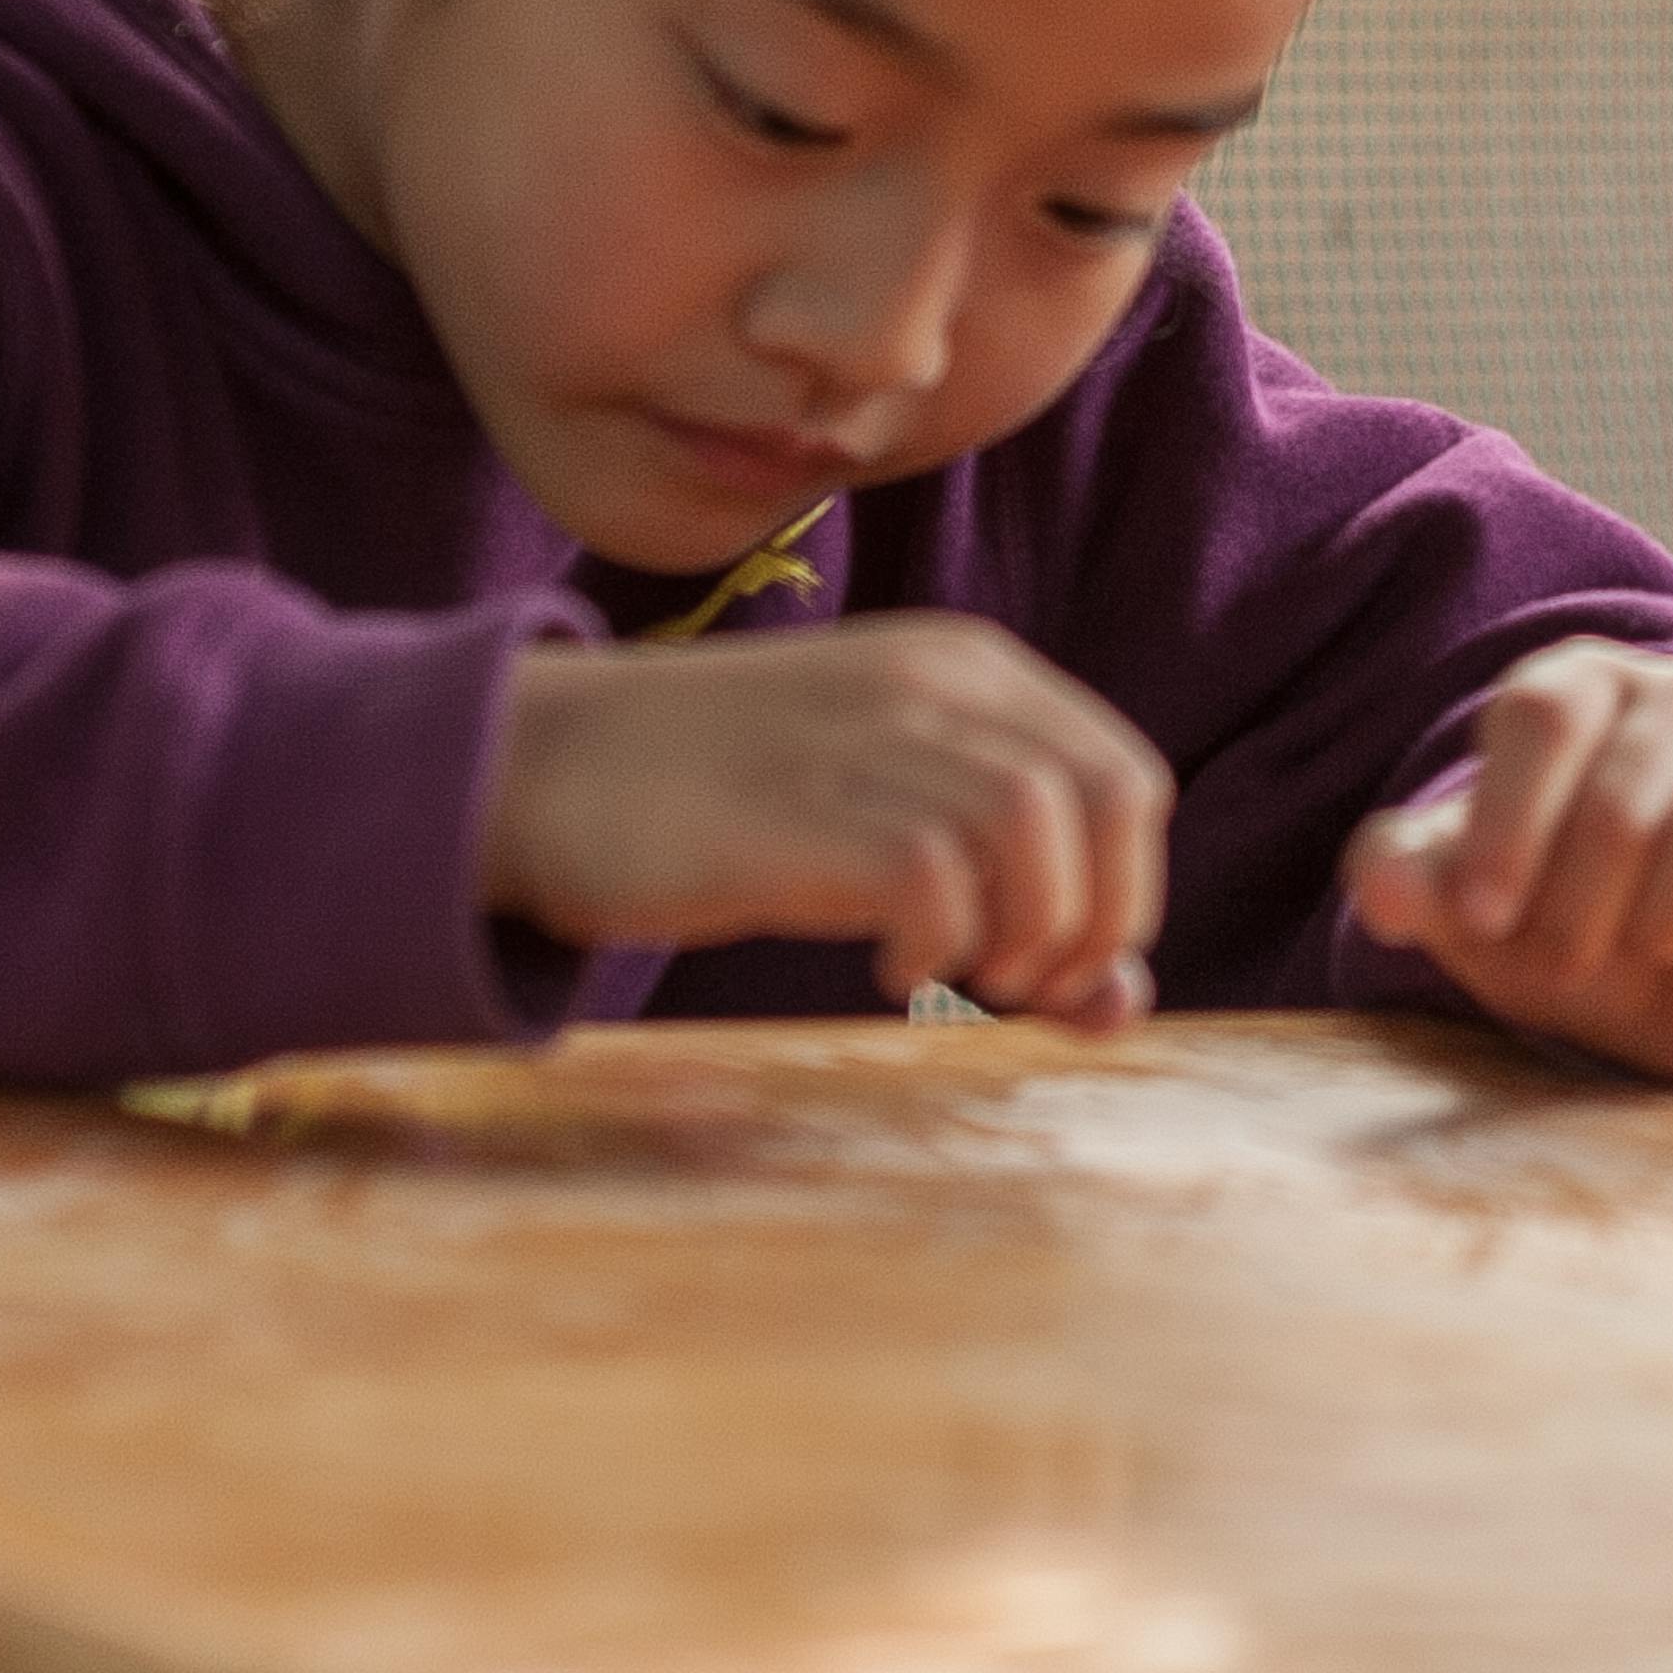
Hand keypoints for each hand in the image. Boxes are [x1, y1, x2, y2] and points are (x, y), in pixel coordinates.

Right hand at [480, 619, 1172, 1026]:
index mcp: (966, 668)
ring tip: (962, 976)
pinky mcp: (795, 809)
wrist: (546, 766)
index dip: (1123, 888)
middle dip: (1097, 919)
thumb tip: (1126, 1004)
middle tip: (1020, 983)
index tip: (1058, 962)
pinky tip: (887, 970)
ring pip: (1036, 827)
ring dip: (1028, 932)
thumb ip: (1009, 890)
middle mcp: (929, 684)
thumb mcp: (883, 818)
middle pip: (1107, 801)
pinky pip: (933, 874)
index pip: (1124, 775)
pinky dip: (938, 942)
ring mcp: (860, 737)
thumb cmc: (726, 806)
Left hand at [1342, 643, 1672, 1087]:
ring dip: (1660, 927)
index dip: (1507, 825)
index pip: (1544, 714)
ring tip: (1648, 949)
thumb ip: (1412, 882)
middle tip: (1564, 958)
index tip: (1483, 919)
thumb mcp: (1471, 912)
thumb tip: (1386, 886)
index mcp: (1581, 685)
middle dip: (1576, 908)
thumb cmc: (1560, 920)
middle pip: (1620, 797)